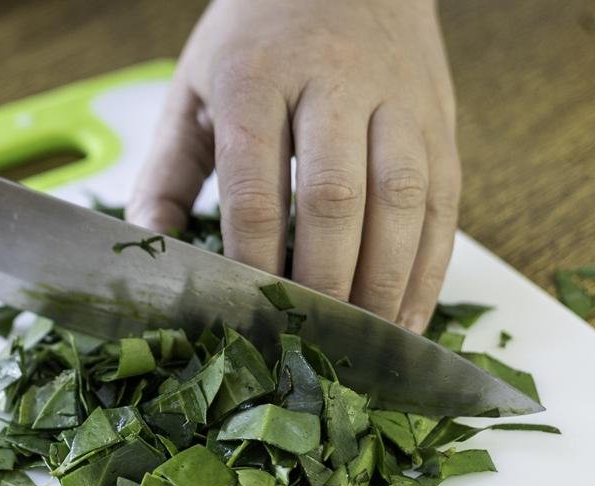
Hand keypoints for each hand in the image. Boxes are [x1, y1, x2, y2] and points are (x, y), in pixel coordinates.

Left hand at [127, 0, 459, 331]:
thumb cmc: (259, 36)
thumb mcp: (195, 86)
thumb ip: (166, 172)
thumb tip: (149, 251)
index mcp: (257, 75)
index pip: (255, 183)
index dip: (252, 257)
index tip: (244, 310)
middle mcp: (334, 83)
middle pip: (334, 197)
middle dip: (322, 279)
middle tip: (308, 338)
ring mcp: (397, 101)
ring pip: (402, 200)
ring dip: (384, 281)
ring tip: (363, 340)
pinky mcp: (440, 120)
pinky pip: (445, 202)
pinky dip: (430, 268)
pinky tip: (407, 315)